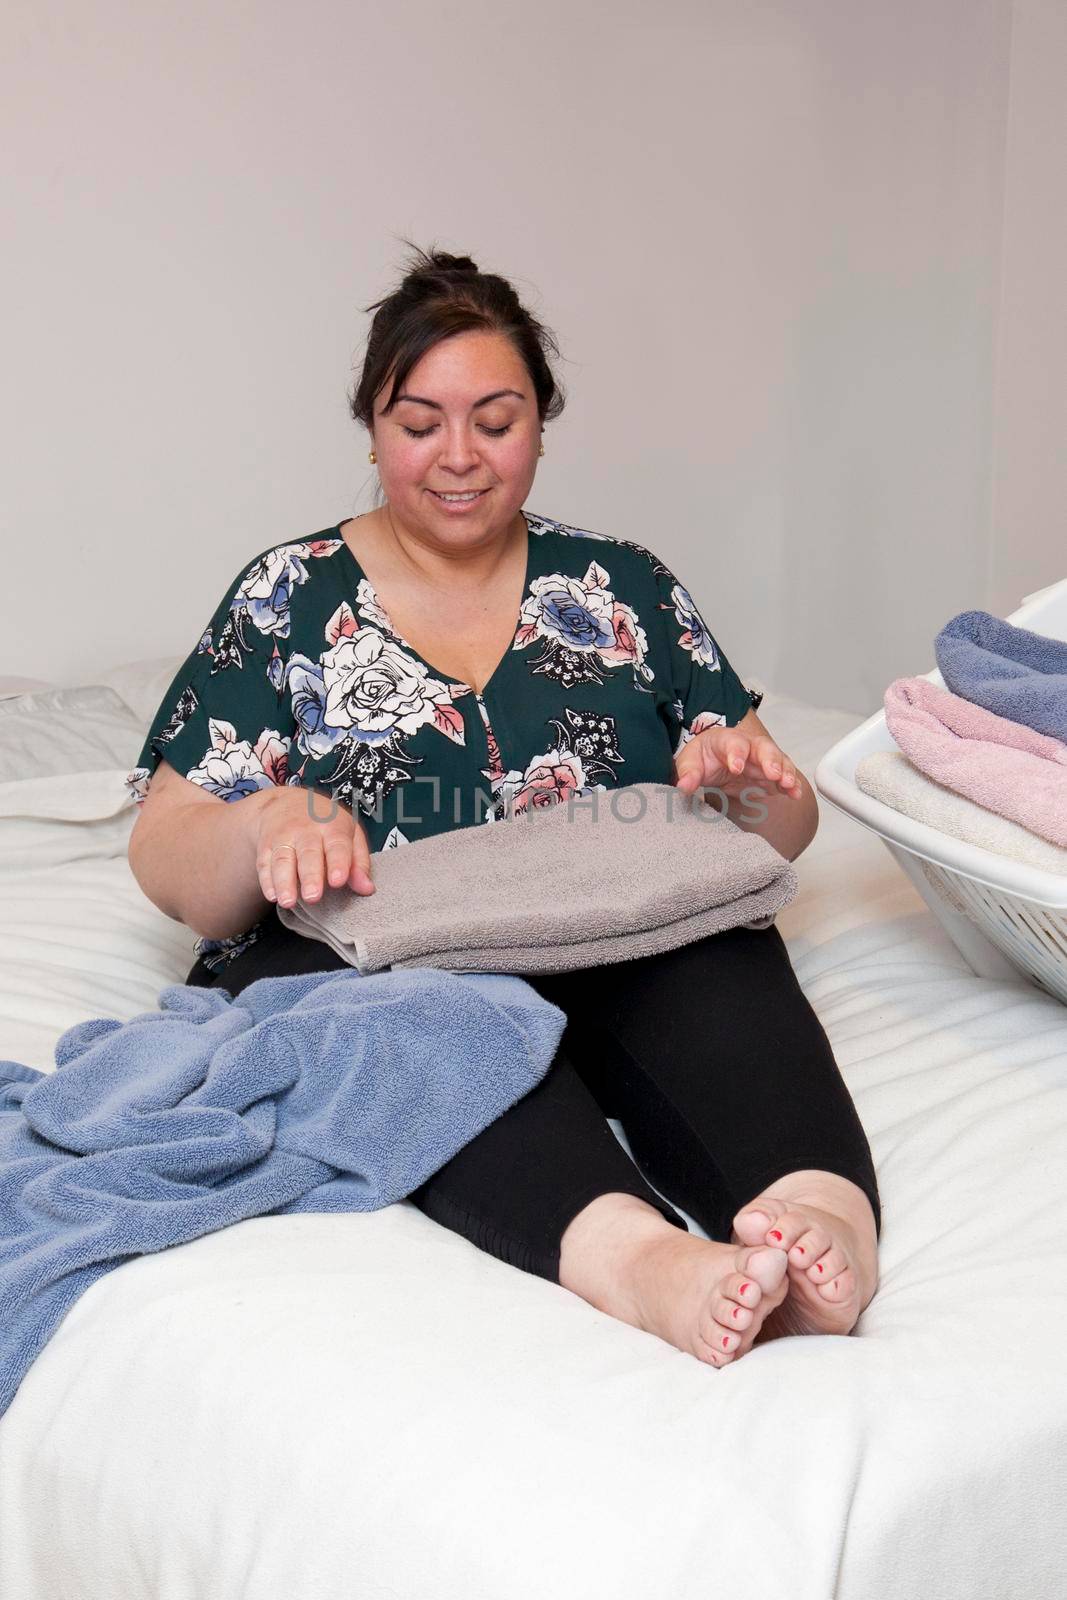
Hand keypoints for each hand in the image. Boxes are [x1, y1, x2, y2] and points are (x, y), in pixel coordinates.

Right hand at [248, 785, 375, 907]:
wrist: (286, 803)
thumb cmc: (326, 824)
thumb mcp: (350, 834)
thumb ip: (359, 863)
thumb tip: (367, 889)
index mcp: (333, 826)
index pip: (337, 845)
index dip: (338, 862)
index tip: (338, 881)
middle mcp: (306, 830)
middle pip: (308, 853)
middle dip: (310, 876)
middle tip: (313, 896)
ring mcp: (283, 836)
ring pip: (282, 859)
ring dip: (284, 882)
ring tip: (288, 902)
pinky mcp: (265, 846)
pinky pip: (264, 863)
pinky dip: (266, 880)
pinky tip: (272, 895)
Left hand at [672, 725, 804, 800]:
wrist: (713, 761)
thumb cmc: (704, 757)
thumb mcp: (690, 762)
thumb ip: (687, 773)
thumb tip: (684, 786)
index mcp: (727, 740)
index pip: (734, 743)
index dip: (736, 754)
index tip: (736, 768)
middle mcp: (749, 746)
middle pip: (764, 747)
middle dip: (771, 760)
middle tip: (774, 773)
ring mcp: (763, 760)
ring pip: (779, 761)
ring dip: (786, 772)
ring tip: (788, 784)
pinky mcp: (771, 775)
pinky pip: (784, 777)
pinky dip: (792, 785)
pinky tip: (795, 794)